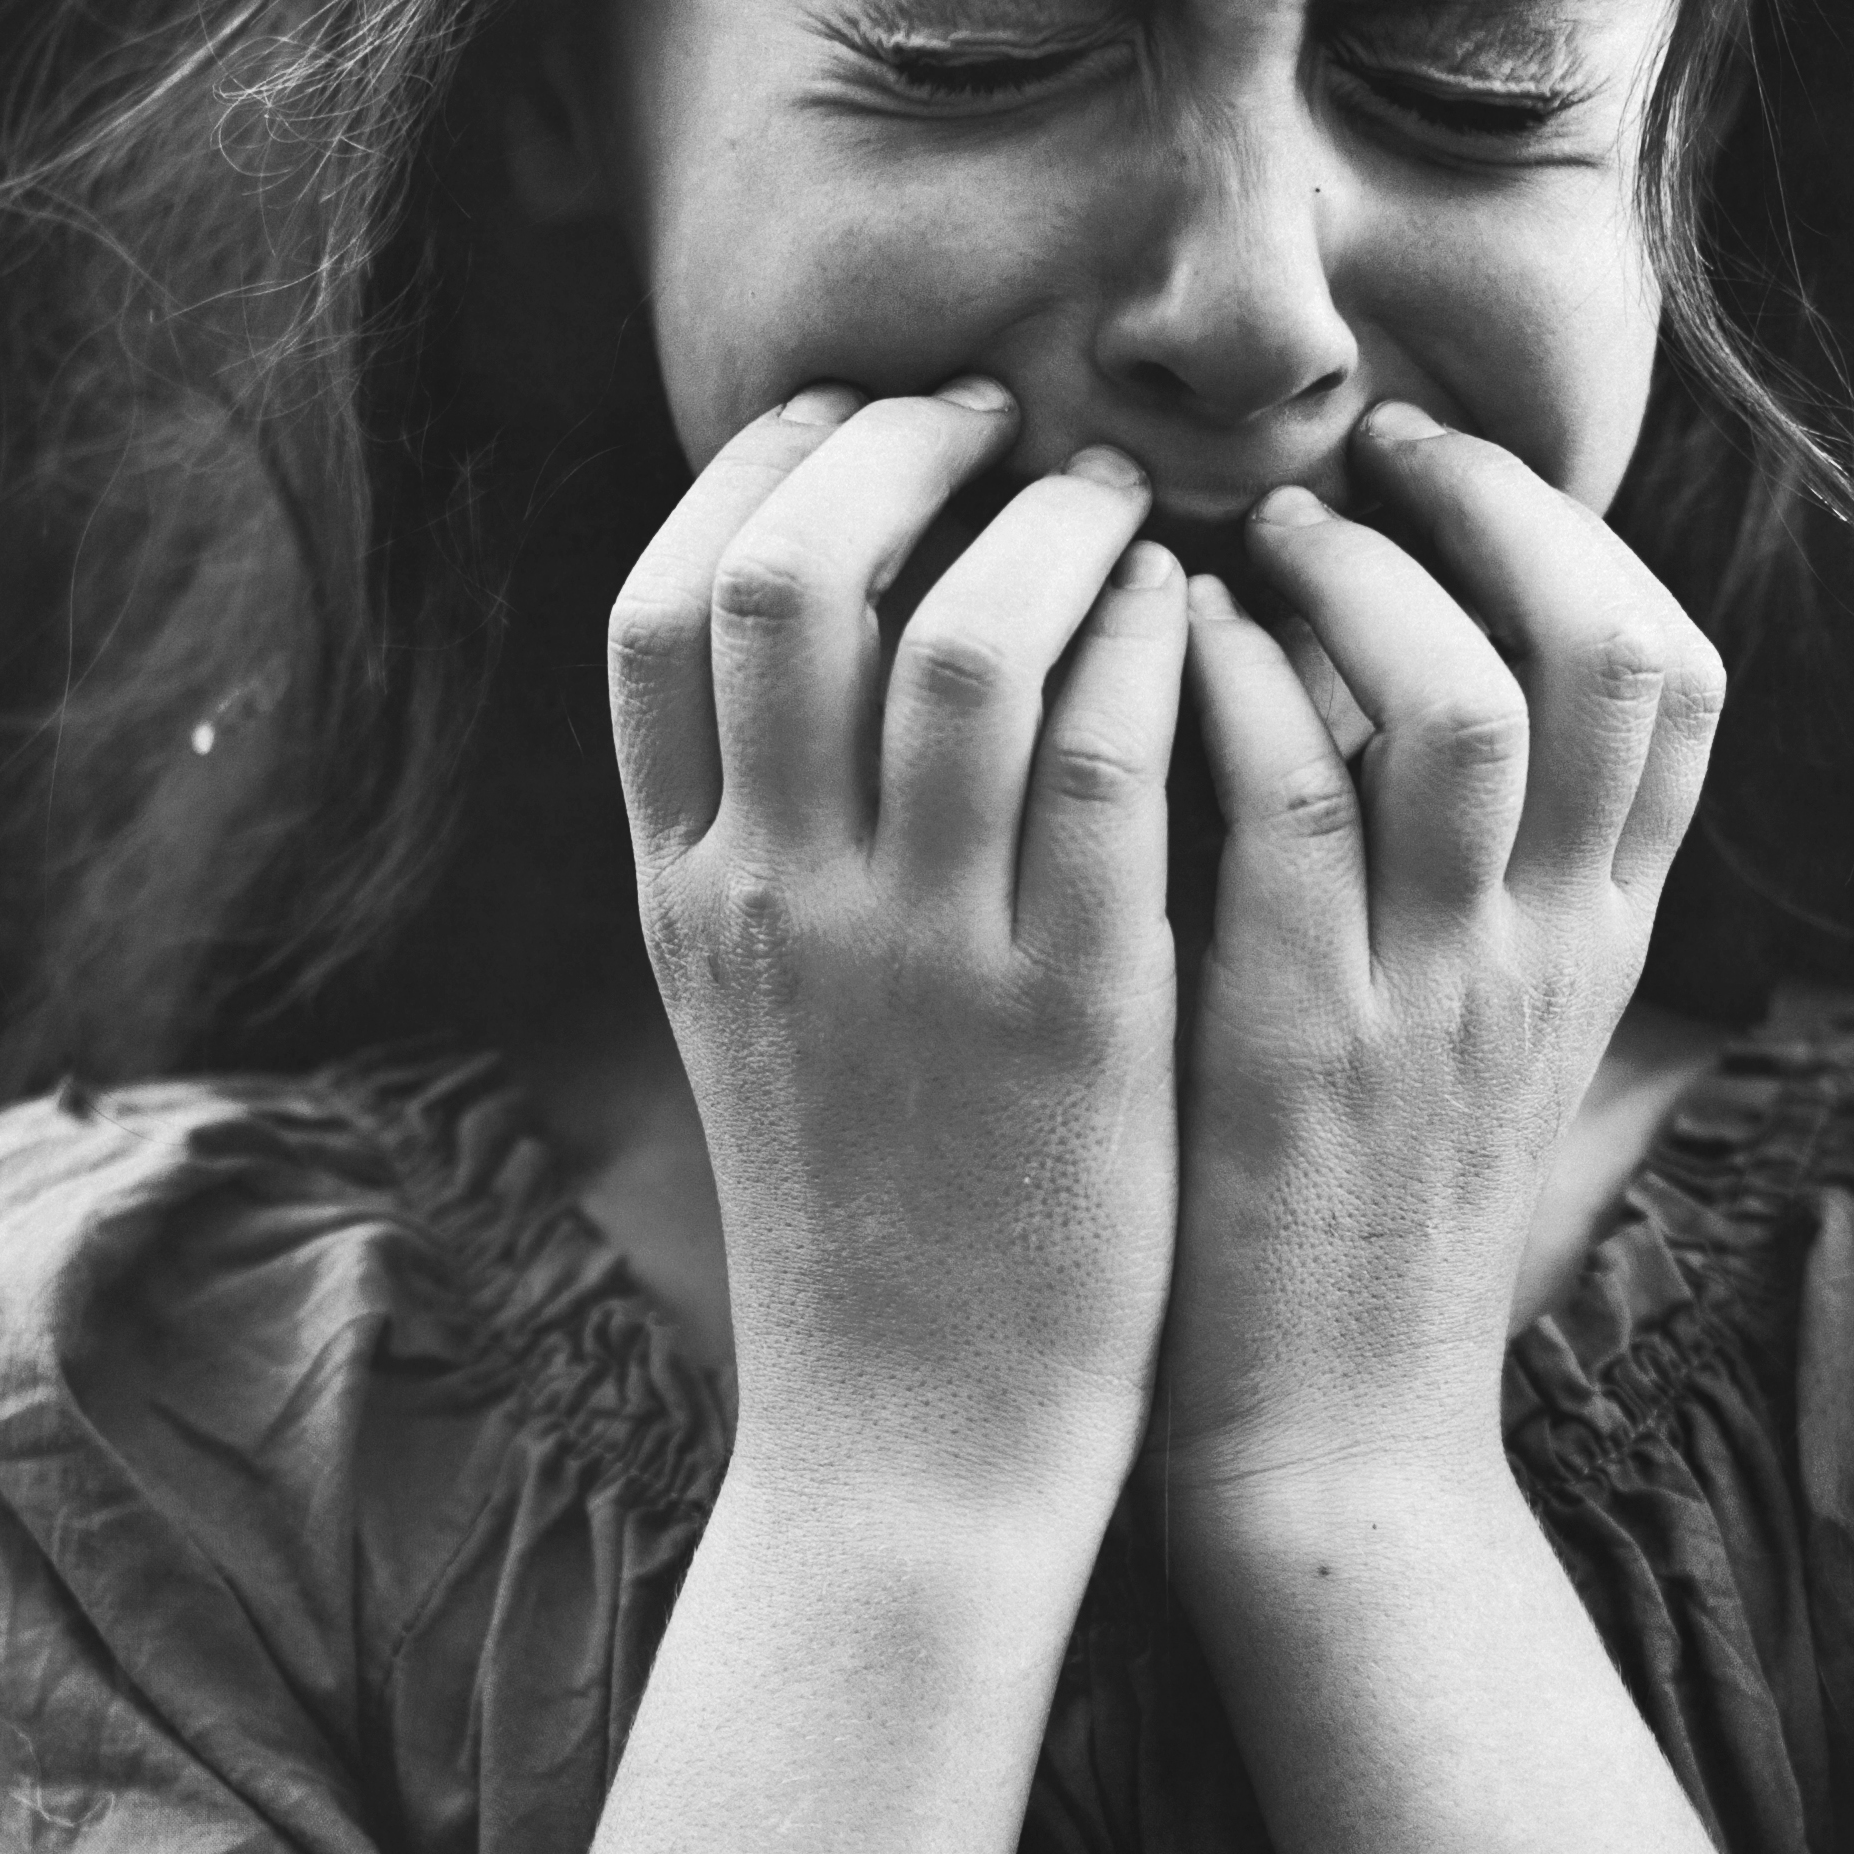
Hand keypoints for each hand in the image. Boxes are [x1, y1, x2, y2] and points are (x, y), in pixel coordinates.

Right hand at [609, 379, 1188, 1543]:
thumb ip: (760, 826)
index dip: (756, 473)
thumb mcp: (750, 1005)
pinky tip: (1193, 619)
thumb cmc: (852, 1206)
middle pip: (789, 579)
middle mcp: (771, 899)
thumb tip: (835, 628)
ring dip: (1052, 532)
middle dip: (896, 452)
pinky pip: (1110, 763)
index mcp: (679, 890)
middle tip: (997, 425)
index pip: (660, 609)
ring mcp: (914, 955)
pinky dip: (1154, 649)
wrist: (908, 1435)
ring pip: (966, 645)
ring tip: (1116, 509)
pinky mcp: (1067, 1015)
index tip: (852, 418)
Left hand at [1163, 401, 1724, 1499]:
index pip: (1675, 681)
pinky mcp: (1301, 1049)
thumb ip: (1457, 876)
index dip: (1574, 540)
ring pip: (1460, 706)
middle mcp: (1547, 950)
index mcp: (1595, 939)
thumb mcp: (1466, 1042)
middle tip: (1362, 458)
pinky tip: (1164, 647)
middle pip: (1604, 652)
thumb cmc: (1360, 1224)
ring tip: (1253, 535)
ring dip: (1359, 585)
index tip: (1449, 472)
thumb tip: (1362, 679)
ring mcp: (1435, 999)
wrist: (1331, 1447)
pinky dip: (1235, 696)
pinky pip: (1292, 813)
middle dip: (1494, 515)